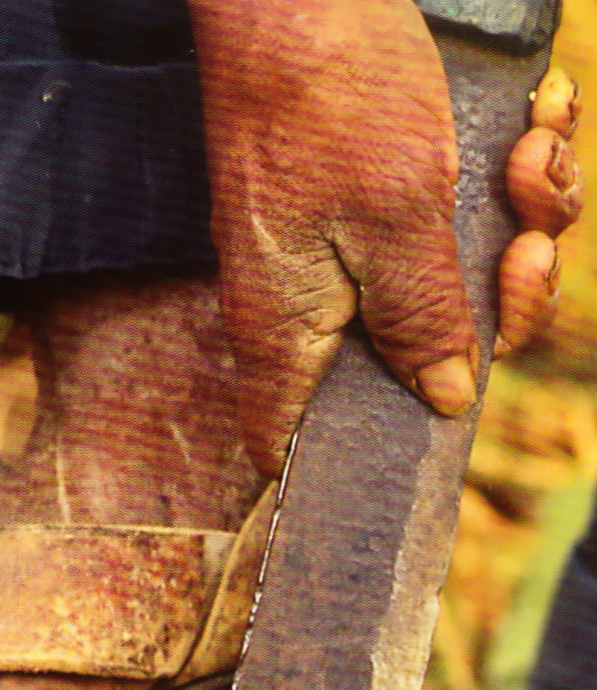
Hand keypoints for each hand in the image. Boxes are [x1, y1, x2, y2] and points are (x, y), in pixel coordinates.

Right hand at [188, 0, 582, 475]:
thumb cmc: (326, 93)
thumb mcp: (396, 217)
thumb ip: (423, 318)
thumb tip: (448, 401)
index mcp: (293, 332)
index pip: (293, 444)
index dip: (360, 456)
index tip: (440, 421)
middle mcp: (317, 302)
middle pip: (422, 363)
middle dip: (501, 304)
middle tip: (526, 241)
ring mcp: (351, 248)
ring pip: (461, 281)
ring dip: (528, 217)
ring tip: (533, 146)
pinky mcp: (383, 194)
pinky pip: (464, 217)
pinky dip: (515, 173)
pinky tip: (536, 116)